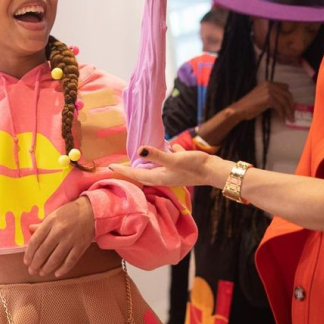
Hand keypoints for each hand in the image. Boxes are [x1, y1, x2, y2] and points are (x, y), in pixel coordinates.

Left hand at [25, 197, 95, 276]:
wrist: (92, 210)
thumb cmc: (71, 212)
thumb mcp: (54, 214)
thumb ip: (42, 224)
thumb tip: (30, 230)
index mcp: (50, 222)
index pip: (35, 241)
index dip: (29, 253)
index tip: (26, 261)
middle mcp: (59, 231)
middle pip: (44, 251)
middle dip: (36, 263)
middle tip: (32, 271)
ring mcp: (71, 239)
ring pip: (56, 258)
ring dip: (47, 268)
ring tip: (42, 273)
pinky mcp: (81, 245)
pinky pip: (71, 260)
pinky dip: (63, 269)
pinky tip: (57, 274)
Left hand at [108, 145, 223, 188]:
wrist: (214, 171)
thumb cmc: (194, 166)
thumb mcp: (173, 159)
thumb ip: (156, 154)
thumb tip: (139, 149)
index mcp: (159, 177)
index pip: (136, 174)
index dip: (123, 170)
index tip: (110, 167)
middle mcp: (164, 177)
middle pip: (143, 174)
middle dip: (132, 169)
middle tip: (121, 164)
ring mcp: (173, 173)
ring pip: (156, 168)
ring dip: (148, 163)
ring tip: (140, 157)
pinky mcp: (182, 167)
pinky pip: (170, 161)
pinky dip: (166, 154)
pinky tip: (170, 145)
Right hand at [232, 81, 294, 119]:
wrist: (239, 110)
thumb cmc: (249, 105)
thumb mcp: (262, 96)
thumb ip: (272, 95)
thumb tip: (285, 102)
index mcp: (268, 83)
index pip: (285, 88)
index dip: (289, 98)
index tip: (291, 106)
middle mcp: (269, 85)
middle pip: (287, 94)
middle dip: (291, 105)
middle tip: (292, 114)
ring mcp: (268, 91)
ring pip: (284, 101)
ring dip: (288, 111)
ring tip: (289, 119)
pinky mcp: (268, 99)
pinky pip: (280, 107)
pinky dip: (282, 114)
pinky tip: (282, 119)